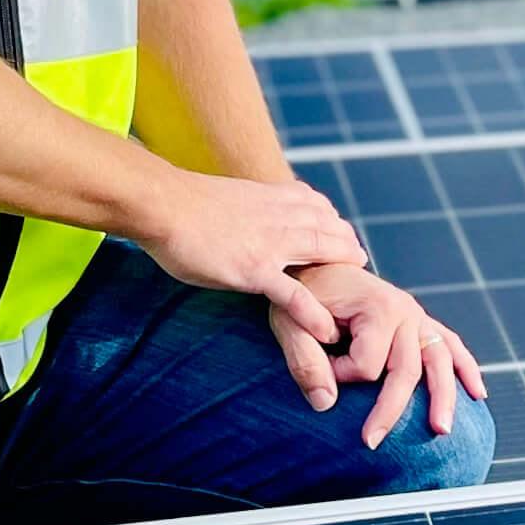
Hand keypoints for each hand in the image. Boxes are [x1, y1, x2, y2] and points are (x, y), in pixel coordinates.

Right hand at [137, 171, 369, 396]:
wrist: (164, 204)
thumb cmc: (183, 202)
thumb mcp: (228, 194)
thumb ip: (247, 203)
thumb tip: (244, 210)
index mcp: (272, 196)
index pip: (316, 205)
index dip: (333, 220)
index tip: (342, 232)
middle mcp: (280, 217)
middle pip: (328, 228)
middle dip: (347, 245)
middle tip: (360, 261)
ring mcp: (271, 244)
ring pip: (321, 253)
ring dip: (343, 271)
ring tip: (359, 291)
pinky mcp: (254, 271)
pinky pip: (293, 294)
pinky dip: (313, 312)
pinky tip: (327, 330)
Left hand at [291, 264, 488, 446]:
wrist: (318, 265)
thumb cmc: (302, 294)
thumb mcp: (290, 320)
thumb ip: (304, 359)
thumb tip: (325, 404)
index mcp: (377, 307)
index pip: (367, 364)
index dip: (338, 374)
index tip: (320, 361)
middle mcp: (405, 311)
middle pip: (407, 370)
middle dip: (390, 410)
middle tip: (370, 443)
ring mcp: (418, 317)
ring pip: (440, 361)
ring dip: (444, 396)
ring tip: (442, 430)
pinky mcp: (421, 323)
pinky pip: (450, 346)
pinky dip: (465, 368)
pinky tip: (477, 393)